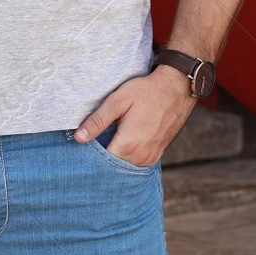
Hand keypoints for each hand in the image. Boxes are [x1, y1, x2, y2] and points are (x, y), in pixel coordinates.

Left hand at [74, 67, 194, 166]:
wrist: (177, 88)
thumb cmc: (147, 91)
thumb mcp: (119, 100)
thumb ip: (98, 120)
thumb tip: (78, 138)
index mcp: (128, 144)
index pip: (100, 161)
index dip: (90, 153)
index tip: (84, 143)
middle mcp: (140, 156)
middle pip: (112, 165)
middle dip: (102, 157)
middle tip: (95, 140)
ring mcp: (150, 158)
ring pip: (124, 165)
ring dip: (115, 157)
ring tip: (110, 139)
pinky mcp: (157, 155)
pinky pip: (136, 163)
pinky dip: (127, 156)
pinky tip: (123, 142)